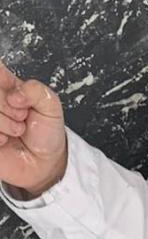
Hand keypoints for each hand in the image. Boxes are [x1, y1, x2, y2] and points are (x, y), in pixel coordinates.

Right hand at [0, 59, 66, 196]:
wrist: (44, 161)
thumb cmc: (47, 130)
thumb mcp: (51, 104)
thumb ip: (35, 90)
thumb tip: (15, 94)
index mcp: (9, 86)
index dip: (0, 77)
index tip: (12, 94)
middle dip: (9, 105)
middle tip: (22, 115)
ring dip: (3, 122)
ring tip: (17, 129)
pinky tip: (5, 140)